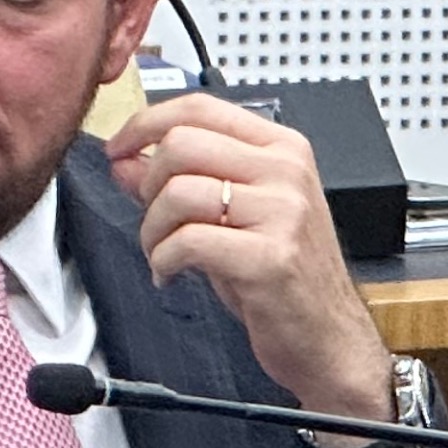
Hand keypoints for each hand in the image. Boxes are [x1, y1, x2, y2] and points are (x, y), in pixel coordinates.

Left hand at [102, 93, 393, 425]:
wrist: (328, 339)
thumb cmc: (283, 279)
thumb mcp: (229, 218)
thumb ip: (180, 182)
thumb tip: (126, 160)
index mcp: (281, 149)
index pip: (201, 108)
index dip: (146, 124)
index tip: (119, 148)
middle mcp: (286, 171)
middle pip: (182, 144)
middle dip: (147, 184)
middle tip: (153, 220)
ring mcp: (283, 212)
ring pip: (179, 192)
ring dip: (151, 230)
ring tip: (161, 254)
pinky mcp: (270, 257)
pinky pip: (188, 241)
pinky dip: (164, 261)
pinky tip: (171, 275)